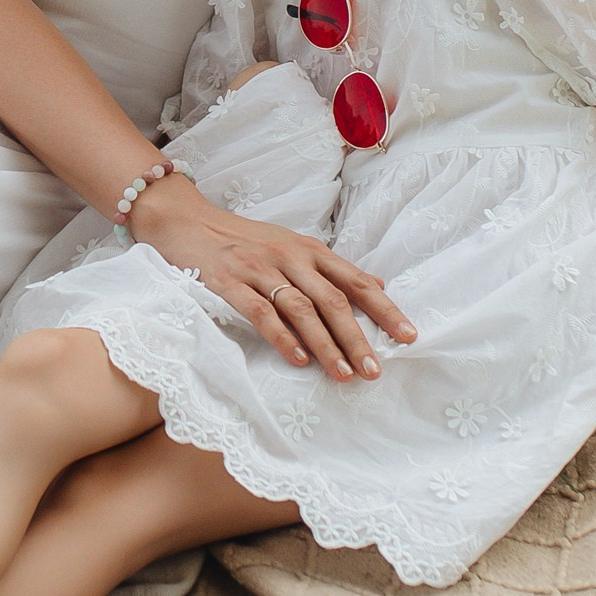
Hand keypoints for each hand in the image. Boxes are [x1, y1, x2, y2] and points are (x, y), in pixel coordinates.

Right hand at [130, 174, 412, 378]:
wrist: (186, 221)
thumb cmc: (242, 240)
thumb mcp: (291, 245)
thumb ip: (330, 268)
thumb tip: (376, 284)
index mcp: (309, 250)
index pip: (356, 281)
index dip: (384, 309)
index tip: (408, 337)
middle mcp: (290, 256)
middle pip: (333, 300)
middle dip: (358, 338)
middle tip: (375, 371)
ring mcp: (259, 268)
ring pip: (302, 309)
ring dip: (326, 344)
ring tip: (343, 374)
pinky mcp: (229, 282)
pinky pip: (261, 312)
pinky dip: (282, 337)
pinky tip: (298, 359)